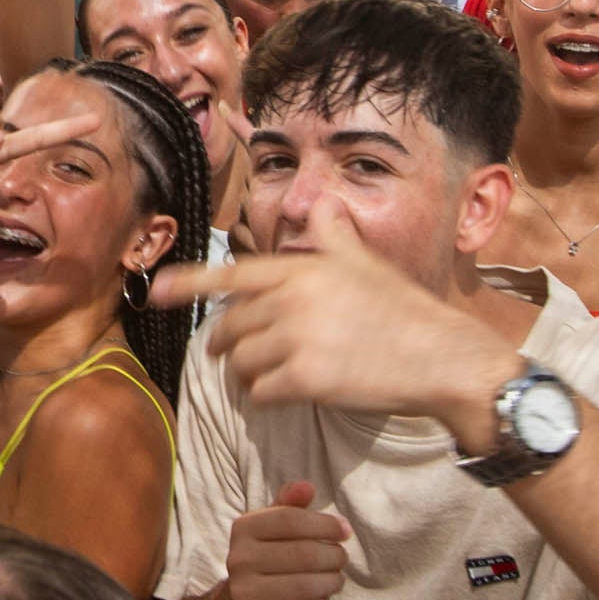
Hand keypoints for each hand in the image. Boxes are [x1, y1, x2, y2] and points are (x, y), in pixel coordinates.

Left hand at [156, 215, 520, 429]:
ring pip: (241, 363)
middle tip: (241, 354)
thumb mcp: (364, 261)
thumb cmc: (402, 309)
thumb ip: (333, 234)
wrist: (439, 356)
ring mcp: (298, 339)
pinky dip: (266, 396)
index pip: (233, 275)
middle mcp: (293, 300)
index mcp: (302, 269)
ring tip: (275, 374)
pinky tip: (288, 392)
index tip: (159, 291)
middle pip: (230, 327)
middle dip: (229, 344)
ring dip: (249, 374)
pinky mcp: (306, 379)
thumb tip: (322, 203)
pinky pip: (260, 392)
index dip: (192, 282)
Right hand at [221, 483, 349, 599]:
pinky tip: (321, 599)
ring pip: (306, 585)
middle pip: (304, 554)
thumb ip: (290, 505)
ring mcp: (245, 592)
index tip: (345, 532)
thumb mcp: (273, 527)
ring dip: (332, 582)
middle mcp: (239, 558)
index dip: (325, 524)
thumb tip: (307, 487)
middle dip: (334, 556)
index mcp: (244, 528)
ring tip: (336, 579)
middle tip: (342, 559)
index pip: (291, 519)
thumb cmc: (268, 557)